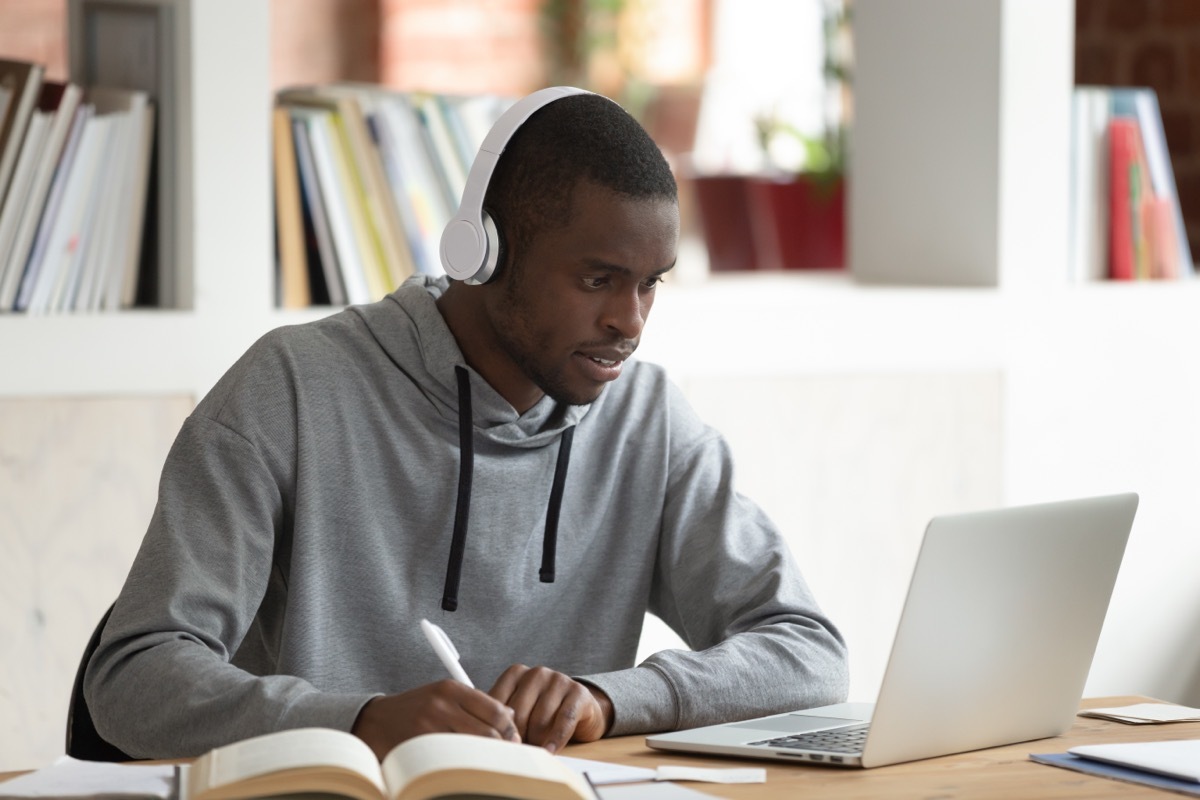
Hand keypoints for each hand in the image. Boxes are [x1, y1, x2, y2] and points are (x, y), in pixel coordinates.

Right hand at [352, 680, 519, 759]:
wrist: (375, 721)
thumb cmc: (416, 709)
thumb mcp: (443, 696)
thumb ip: (475, 703)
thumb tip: (510, 716)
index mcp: (451, 688)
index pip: (495, 710)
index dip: (510, 729)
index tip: (515, 740)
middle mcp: (441, 704)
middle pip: (489, 732)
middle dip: (503, 747)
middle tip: (507, 757)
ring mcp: (429, 726)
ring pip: (474, 748)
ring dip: (485, 758)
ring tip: (490, 763)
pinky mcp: (420, 747)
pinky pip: (454, 760)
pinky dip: (465, 765)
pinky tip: (467, 767)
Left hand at [489, 664, 612, 752]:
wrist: (581, 708)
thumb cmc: (542, 713)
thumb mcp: (519, 709)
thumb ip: (502, 718)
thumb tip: (484, 737)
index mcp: (516, 673)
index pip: (498, 704)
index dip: (498, 730)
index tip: (497, 746)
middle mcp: (536, 673)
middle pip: (518, 714)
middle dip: (518, 738)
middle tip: (518, 753)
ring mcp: (558, 680)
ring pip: (540, 720)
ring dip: (538, 741)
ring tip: (537, 750)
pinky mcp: (578, 692)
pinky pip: (564, 720)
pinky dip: (556, 739)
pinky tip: (550, 751)